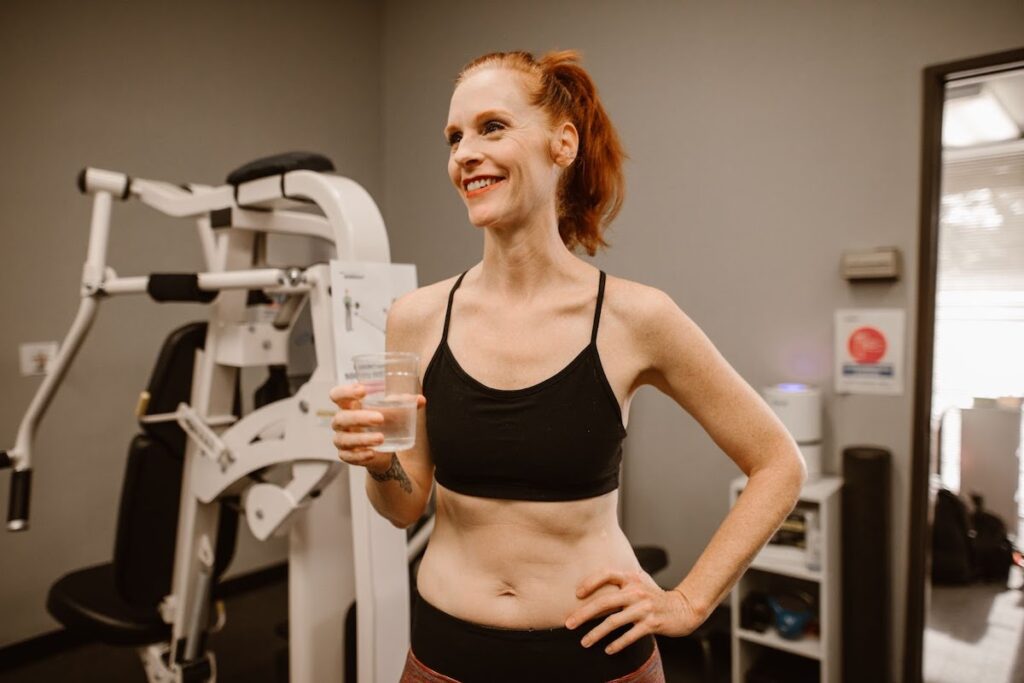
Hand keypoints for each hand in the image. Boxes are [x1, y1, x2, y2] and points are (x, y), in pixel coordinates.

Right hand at [328, 382, 425, 471]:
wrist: (384, 446)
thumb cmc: (385, 421)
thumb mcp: (395, 410)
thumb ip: (406, 403)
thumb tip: (421, 400)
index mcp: (349, 405)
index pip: (337, 394)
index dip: (345, 391)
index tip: (363, 390)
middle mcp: (341, 421)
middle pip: (341, 418)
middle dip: (360, 417)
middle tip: (380, 418)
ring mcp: (342, 439)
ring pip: (344, 439)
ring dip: (362, 438)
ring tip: (381, 438)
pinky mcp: (346, 455)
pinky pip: (348, 456)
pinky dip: (360, 456)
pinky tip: (372, 453)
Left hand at [564, 569, 706, 654]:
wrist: (684, 608)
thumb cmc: (656, 596)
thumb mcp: (640, 582)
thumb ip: (621, 582)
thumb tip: (593, 586)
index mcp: (632, 578)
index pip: (606, 574)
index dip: (590, 582)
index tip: (577, 594)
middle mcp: (637, 591)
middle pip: (604, 602)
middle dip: (583, 614)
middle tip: (569, 624)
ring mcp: (644, 608)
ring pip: (614, 621)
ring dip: (596, 634)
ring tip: (584, 642)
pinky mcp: (652, 623)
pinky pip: (630, 635)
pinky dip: (617, 644)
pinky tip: (608, 650)